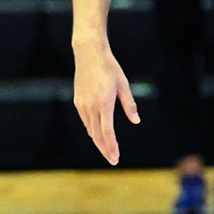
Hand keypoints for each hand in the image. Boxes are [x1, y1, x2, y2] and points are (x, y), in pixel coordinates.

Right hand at [73, 40, 140, 163]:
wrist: (89, 54)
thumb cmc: (110, 68)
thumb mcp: (123, 85)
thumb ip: (129, 104)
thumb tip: (136, 121)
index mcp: (104, 103)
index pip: (107, 132)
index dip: (112, 146)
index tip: (115, 158)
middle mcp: (91, 106)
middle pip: (97, 135)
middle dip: (105, 149)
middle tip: (113, 160)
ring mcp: (82, 104)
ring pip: (90, 129)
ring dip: (98, 141)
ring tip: (107, 150)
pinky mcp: (78, 101)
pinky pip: (86, 121)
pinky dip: (92, 130)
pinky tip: (98, 134)